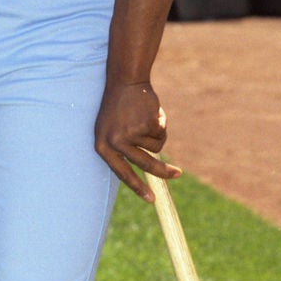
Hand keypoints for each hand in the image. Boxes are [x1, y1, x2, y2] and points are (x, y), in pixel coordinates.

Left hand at [95, 83, 180, 201]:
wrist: (125, 80)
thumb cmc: (120, 107)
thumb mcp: (113, 129)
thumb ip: (124, 149)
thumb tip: (146, 171)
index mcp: (102, 146)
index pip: (122, 173)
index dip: (137, 188)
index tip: (151, 199)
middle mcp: (114, 142)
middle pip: (144, 165)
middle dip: (163, 172)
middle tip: (177, 174)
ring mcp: (129, 134)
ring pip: (156, 147)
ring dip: (157, 134)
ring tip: (147, 118)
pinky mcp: (144, 124)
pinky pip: (161, 134)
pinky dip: (161, 124)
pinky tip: (151, 111)